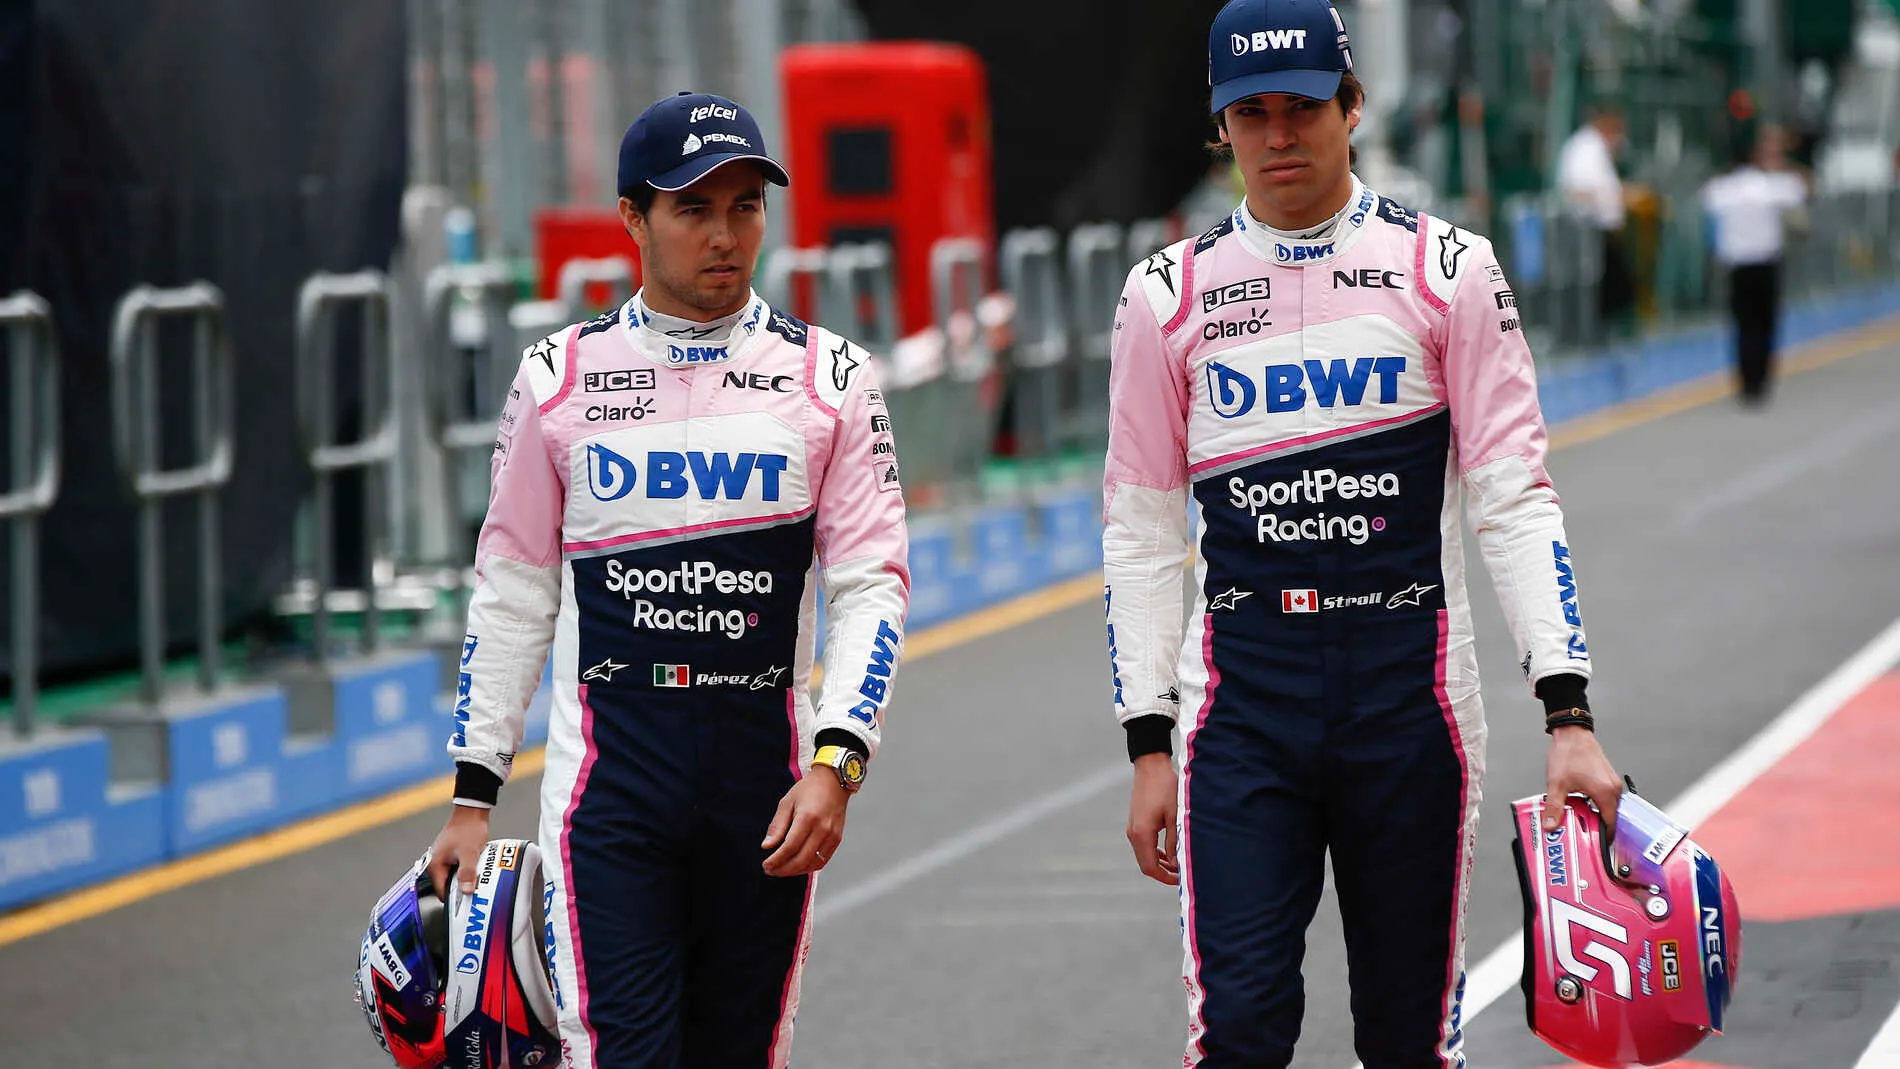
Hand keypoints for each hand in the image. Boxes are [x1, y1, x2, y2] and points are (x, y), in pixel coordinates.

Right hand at [427, 805, 491, 899]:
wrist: (472, 811)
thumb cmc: (468, 829)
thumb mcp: (469, 852)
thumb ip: (467, 872)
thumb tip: (466, 891)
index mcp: (435, 865)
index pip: (442, 892)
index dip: (455, 899)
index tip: (469, 902)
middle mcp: (437, 864)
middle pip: (448, 887)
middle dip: (462, 890)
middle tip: (477, 891)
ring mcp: (444, 860)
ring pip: (455, 879)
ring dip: (466, 880)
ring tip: (478, 880)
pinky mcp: (452, 856)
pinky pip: (459, 870)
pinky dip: (468, 872)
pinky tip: (477, 870)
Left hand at [761, 772, 848, 876]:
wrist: (833, 782)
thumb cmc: (809, 789)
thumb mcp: (787, 802)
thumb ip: (777, 826)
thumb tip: (767, 846)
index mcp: (807, 817)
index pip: (789, 847)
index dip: (776, 860)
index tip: (766, 865)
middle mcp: (822, 829)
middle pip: (801, 859)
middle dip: (783, 869)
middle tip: (771, 870)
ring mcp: (831, 835)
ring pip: (812, 863)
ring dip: (795, 871)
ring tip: (782, 870)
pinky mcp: (837, 839)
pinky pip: (822, 861)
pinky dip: (808, 867)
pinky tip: (797, 866)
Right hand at [1126, 753, 1178, 885]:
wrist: (1150, 766)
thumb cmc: (1165, 788)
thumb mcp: (1175, 816)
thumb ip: (1175, 841)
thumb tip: (1177, 864)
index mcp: (1142, 834)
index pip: (1150, 868)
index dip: (1165, 878)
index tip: (1181, 880)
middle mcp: (1134, 834)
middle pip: (1146, 864)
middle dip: (1163, 873)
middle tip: (1182, 875)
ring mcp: (1133, 828)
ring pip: (1144, 855)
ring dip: (1160, 863)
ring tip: (1178, 865)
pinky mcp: (1136, 822)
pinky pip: (1143, 845)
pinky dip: (1155, 852)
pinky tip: (1169, 851)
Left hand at [1544, 725, 1621, 838]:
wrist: (1572, 733)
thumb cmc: (1568, 754)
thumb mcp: (1557, 784)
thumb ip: (1554, 807)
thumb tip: (1550, 825)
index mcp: (1606, 793)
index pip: (1610, 824)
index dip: (1602, 837)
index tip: (1593, 846)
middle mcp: (1613, 789)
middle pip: (1608, 817)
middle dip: (1594, 827)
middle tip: (1581, 836)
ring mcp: (1611, 782)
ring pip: (1605, 807)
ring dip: (1592, 815)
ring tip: (1577, 821)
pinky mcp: (1606, 778)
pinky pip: (1603, 798)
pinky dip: (1592, 804)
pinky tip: (1577, 805)